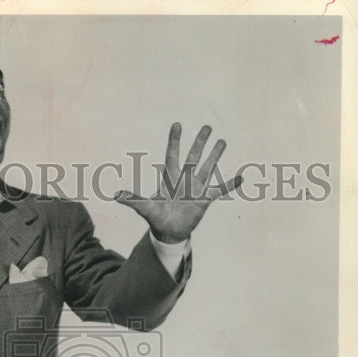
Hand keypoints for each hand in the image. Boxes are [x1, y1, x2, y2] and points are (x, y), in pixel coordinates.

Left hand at [114, 123, 241, 242]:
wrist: (168, 232)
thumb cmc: (156, 217)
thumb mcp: (145, 209)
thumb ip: (133, 200)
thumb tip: (115, 196)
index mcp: (170, 178)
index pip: (172, 155)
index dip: (174, 140)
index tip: (177, 124)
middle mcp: (184, 179)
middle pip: (193, 157)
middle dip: (200, 142)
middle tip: (207, 127)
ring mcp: (196, 188)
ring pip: (207, 168)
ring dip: (215, 155)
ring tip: (222, 142)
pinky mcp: (205, 199)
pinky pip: (220, 190)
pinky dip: (230, 184)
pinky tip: (241, 177)